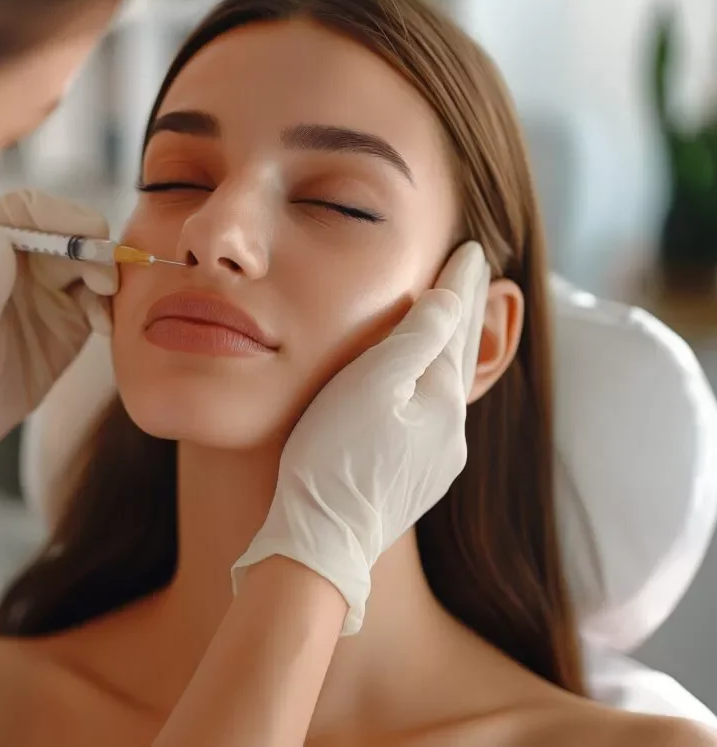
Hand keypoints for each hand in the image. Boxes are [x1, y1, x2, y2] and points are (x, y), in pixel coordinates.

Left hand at [0, 189, 117, 490]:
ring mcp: (48, 287)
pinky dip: (110, 306)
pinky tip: (105, 328)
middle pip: (68, 230)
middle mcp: (19, 258)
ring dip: (107, 275)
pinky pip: (100, 298)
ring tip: (106, 306)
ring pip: (91, 261)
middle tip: (105, 280)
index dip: (59, 214)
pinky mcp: (70, 317)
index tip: (86, 237)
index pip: (26, 209)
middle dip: (93, 247)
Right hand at [232, 241, 490, 634]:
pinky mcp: (415, 484)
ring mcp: (437, 463)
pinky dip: (430, 388)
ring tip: (451, 326)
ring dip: (449, 353)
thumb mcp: (370, 384)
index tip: (471, 249)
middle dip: (463, 314)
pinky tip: (420, 391)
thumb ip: (414, 339)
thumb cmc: (334, 458)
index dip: (459, 284)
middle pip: (460, 356)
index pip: (454, 325)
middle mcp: (451, 432)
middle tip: (473, 274)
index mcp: (442, 399)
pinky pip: (431, 420)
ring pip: (446, 391)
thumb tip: (450, 301)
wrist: (320, 544)